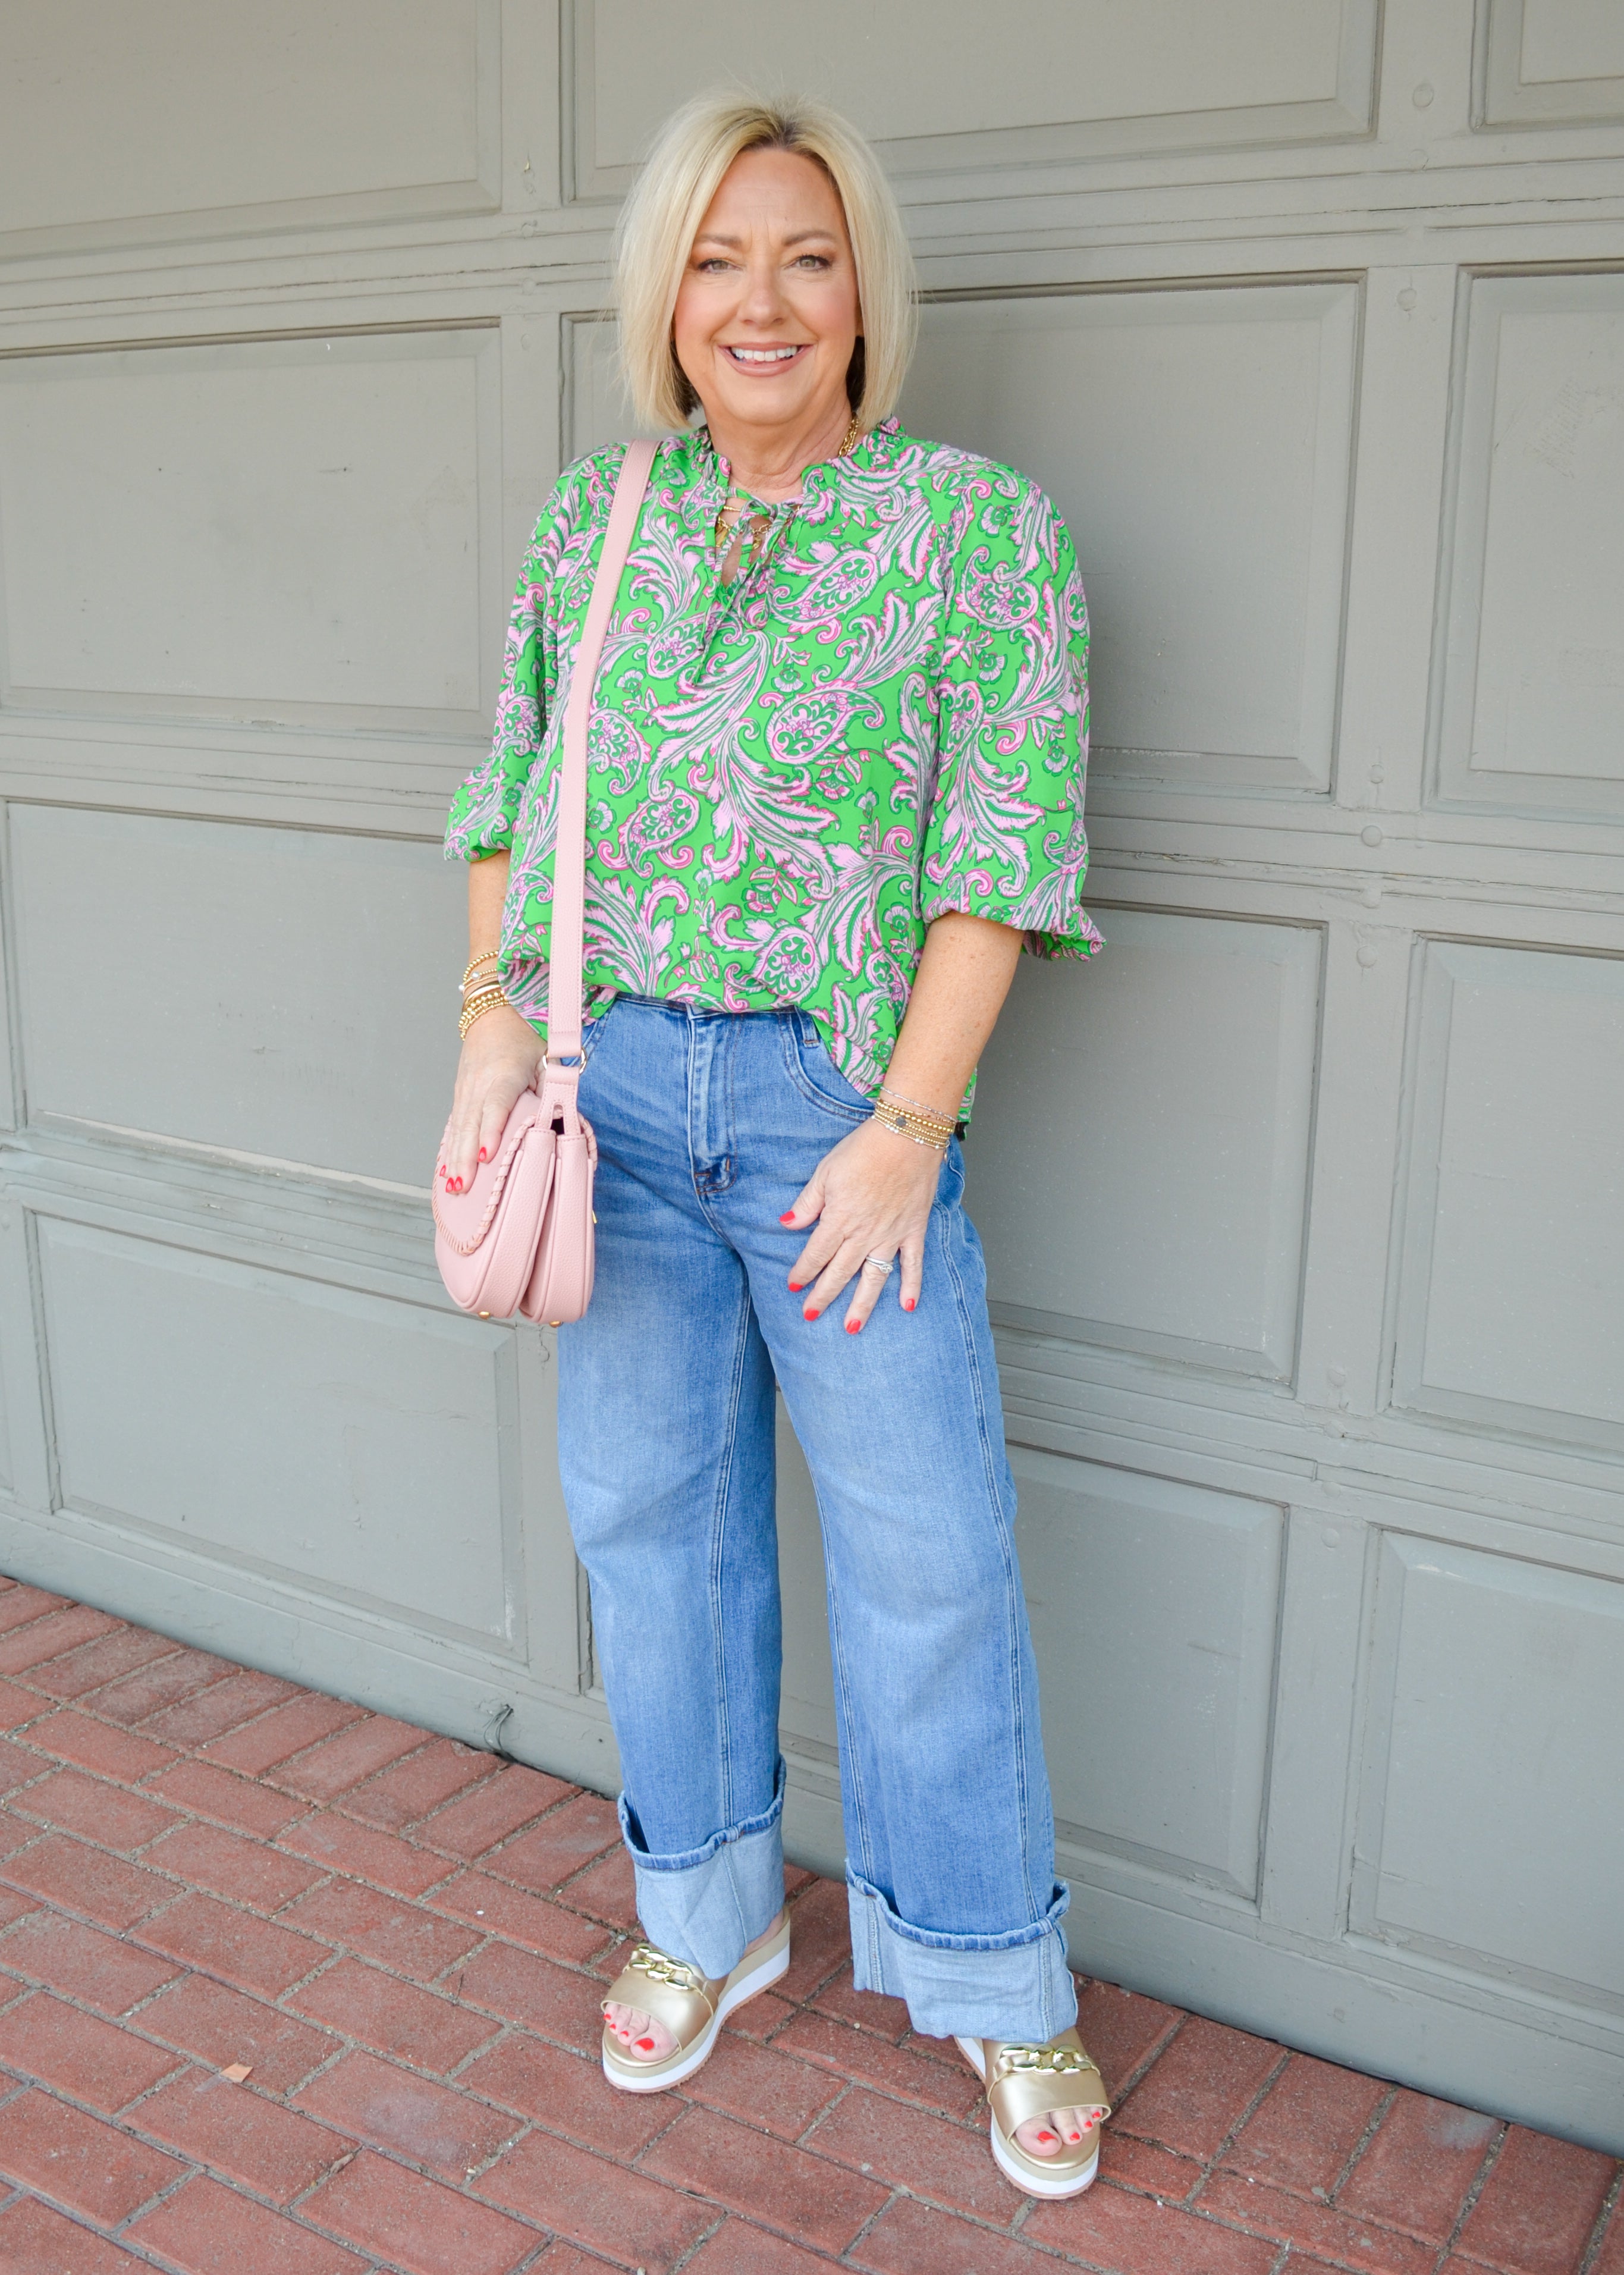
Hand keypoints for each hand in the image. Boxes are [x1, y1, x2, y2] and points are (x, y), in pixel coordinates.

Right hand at [440, 1006, 544, 1192]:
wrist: (494, 1012)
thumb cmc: (525, 1038)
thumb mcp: (545, 1059)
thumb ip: (550, 1091)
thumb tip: (557, 1124)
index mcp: (505, 1074)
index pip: (496, 1106)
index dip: (491, 1132)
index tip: (486, 1156)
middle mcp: (480, 1083)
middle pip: (470, 1124)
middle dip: (465, 1157)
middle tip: (464, 1187)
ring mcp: (466, 1089)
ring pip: (458, 1128)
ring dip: (455, 1158)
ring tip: (455, 1186)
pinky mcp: (460, 1094)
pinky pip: (454, 1125)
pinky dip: (449, 1148)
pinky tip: (446, 1170)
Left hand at [782, 1118, 942, 1331]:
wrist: (906, 1136)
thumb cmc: (865, 1149)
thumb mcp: (825, 1172)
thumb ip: (807, 1203)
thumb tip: (787, 1224)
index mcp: (839, 1219)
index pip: (816, 1254)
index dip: (803, 1272)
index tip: (793, 1286)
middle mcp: (864, 1233)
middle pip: (840, 1272)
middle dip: (823, 1295)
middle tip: (810, 1315)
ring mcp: (891, 1235)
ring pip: (874, 1277)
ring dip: (862, 1305)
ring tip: (852, 1327)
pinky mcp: (913, 1230)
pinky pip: (912, 1264)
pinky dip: (911, 1286)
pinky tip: (907, 1306)